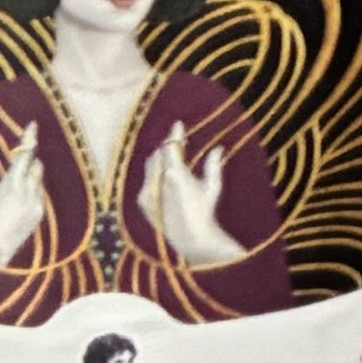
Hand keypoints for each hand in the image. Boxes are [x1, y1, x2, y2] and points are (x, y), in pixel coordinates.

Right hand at [0, 135, 44, 266]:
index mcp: (11, 182)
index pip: (25, 154)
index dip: (30, 138)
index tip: (33, 124)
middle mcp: (27, 190)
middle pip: (36, 164)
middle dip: (29, 162)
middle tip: (17, 166)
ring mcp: (36, 201)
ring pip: (39, 180)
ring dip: (30, 179)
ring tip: (13, 192)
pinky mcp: (40, 211)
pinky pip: (40, 195)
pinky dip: (32, 193)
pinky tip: (18, 205)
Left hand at [143, 124, 249, 269]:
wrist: (190, 238)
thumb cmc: (205, 211)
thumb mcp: (213, 187)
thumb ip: (213, 165)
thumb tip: (218, 148)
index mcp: (175, 174)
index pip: (171, 146)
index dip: (175, 134)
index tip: (178, 124)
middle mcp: (158, 181)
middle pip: (159, 154)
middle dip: (168, 147)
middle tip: (180, 144)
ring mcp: (148, 192)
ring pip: (150, 165)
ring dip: (160, 159)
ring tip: (173, 159)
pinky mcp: (143, 202)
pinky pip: (147, 180)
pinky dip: (155, 174)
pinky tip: (165, 178)